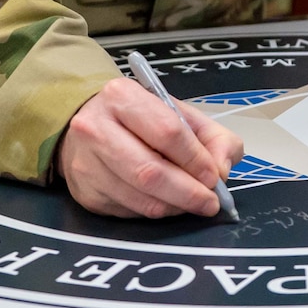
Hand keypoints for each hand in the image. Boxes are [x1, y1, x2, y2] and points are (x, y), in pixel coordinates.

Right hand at [57, 77, 243, 218]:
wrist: (91, 126)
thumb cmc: (141, 120)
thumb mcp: (182, 115)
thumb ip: (214, 137)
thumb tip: (222, 170)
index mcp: (123, 96)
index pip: (167, 132)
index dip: (195, 159)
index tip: (213, 176)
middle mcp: (97, 127)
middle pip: (149, 172)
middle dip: (188, 193)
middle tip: (209, 202)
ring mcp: (87, 163)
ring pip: (140, 198)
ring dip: (174, 207)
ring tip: (191, 202)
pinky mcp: (86, 193)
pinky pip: (129, 211)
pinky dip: (155, 211)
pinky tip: (165, 202)